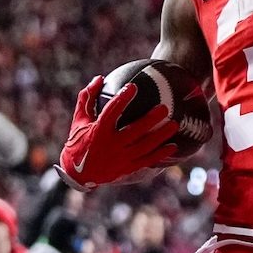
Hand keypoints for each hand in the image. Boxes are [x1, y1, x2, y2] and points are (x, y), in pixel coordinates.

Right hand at [57, 77, 178, 188]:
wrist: (78, 174)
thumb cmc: (78, 141)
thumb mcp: (79, 120)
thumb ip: (88, 98)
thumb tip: (99, 78)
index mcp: (99, 131)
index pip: (112, 112)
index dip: (122, 99)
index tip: (133, 86)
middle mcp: (111, 145)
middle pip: (134, 131)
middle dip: (151, 119)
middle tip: (164, 108)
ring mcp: (120, 158)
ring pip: (144, 147)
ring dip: (160, 136)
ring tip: (175, 125)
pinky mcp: (127, 168)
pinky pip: (147, 160)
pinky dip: (160, 154)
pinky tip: (174, 146)